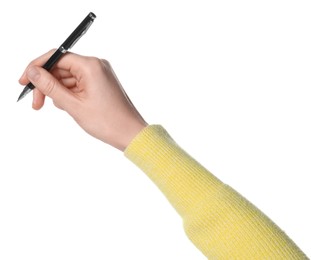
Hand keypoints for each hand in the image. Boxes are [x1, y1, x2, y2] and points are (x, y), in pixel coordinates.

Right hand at [19, 50, 147, 150]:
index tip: (25, 81)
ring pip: (69, 77)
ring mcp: (100, 74)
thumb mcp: (73, 105)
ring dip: (59, 91)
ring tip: (62, 109)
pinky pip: (79, 84)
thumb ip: (50, 87)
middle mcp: (96, 65)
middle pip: (62, 68)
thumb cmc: (108, 121)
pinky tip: (70, 107)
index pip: (57, 57)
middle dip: (48, 84)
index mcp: (91, 66)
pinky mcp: (101, 83)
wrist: (131, 133)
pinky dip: (70, 94)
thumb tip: (33, 72)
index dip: (38, 67)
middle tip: (37, 103)